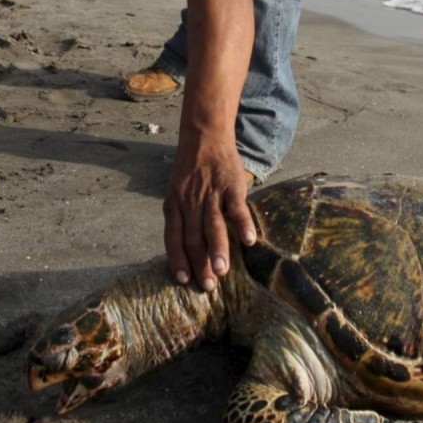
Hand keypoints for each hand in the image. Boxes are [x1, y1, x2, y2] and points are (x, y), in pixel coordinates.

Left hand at [163, 128, 256, 290]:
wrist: (205, 136)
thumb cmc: (192, 169)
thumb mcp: (177, 192)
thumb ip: (182, 217)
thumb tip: (189, 248)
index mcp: (174, 205)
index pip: (173, 238)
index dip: (177, 259)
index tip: (184, 280)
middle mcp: (190, 202)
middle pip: (193, 237)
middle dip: (200, 263)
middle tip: (209, 285)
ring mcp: (211, 194)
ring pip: (212, 226)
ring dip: (217, 250)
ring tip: (222, 272)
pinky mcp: (231, 186)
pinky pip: (236, 208)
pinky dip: (242, 225)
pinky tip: (249, 242)